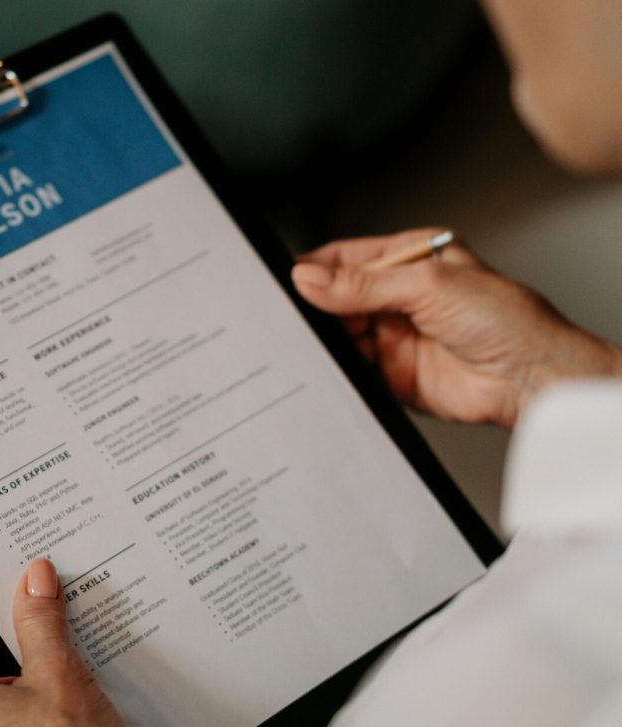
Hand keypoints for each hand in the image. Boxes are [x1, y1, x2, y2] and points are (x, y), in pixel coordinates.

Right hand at [292, 228, 621, 427]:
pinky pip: (351, 368)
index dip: (316, 267)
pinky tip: (323, 365)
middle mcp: (400, 296)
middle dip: (314, 304)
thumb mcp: (427, 286)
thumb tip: (309, 278)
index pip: (348, 258)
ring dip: (323, 337)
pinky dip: (335, 368)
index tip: (287, 278)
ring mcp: (394, 335)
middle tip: (288, 313)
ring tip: (302, 339)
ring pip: (340, 333)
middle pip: (338, 297)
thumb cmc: (505, 320)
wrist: (530, 379)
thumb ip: (363, 284)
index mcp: (410, 259)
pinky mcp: (391, 373)